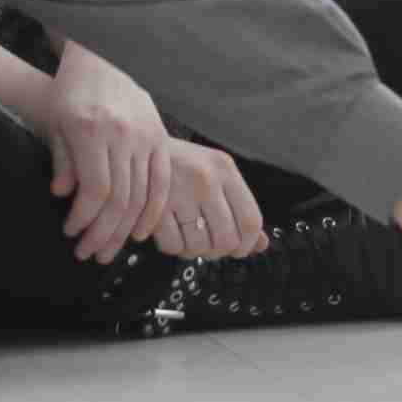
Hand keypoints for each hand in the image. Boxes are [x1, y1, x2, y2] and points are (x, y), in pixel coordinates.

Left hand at [34, 45, 174, 265]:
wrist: (102, 59)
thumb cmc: (73, 93)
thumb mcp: (56, 124)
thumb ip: (63, 161)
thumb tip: (66, 196)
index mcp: (93, 129)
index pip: (95, 189)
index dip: (84, 218)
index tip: (72, 233)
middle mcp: (123, 133)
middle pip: (120, 197)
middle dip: (104, 233)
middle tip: (90, 253)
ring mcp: (146, 134)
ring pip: (142, 194)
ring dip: (125, 228)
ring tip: (110, 248)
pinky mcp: (161, 136)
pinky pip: (162, 180)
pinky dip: (153, 209)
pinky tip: (140, 230)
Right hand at [141, 138, 265, 264]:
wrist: (141, 151)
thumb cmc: (184, 166)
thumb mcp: (217, 176)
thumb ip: (241, 208)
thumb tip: (261, 244)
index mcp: (225, 169)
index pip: (251, 221)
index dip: (248, 244)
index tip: (240, 249)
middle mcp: (205, 180)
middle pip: (226, 240)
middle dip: (219, 251)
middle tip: (211, 244)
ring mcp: (179, 193)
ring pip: (199, 247)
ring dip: (195, 250)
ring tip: (189, 235)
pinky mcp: (154, 207)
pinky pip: (173, 246)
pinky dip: (174, 247)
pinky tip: (172, 232)